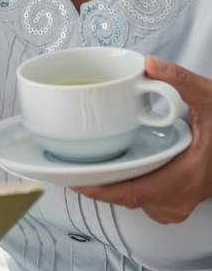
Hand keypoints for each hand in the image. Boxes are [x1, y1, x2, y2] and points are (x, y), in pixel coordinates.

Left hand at [72, 55, 211, 222]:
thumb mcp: (211, 99)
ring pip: (136, 201)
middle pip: (129, 199)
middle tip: (72, 167)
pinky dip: (129, 186)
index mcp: (185, 178)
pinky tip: (116, 169)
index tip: (78, 182)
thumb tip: (151, 65)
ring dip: (114, 186)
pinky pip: (145, 200)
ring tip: (89, 165)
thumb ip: (181, 81)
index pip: (135, 193)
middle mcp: (180, 199)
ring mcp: (179, 204)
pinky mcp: (177, 202)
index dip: (103, 190)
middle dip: (100, 185)